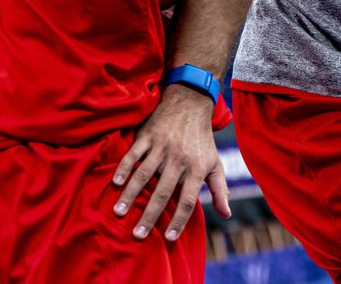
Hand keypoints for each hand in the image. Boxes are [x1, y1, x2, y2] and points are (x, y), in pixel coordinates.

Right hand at [112, 85, 230, 240]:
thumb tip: (226, 214)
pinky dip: (123, 168)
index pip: (187, 200)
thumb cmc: (202, 139)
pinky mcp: (147, 136)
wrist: (191, 102)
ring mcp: (161, 147)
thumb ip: (219, 189)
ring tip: (119, 213)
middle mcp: (178, 160)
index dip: (179, 220)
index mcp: (196, 169)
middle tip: (137, 235)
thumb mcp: (215, 163)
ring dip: (130, 195)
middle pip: (163, 193)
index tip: (169, 238)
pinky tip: (115, 183)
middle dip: (149, 215)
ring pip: (144, 175)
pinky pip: (133, 154)